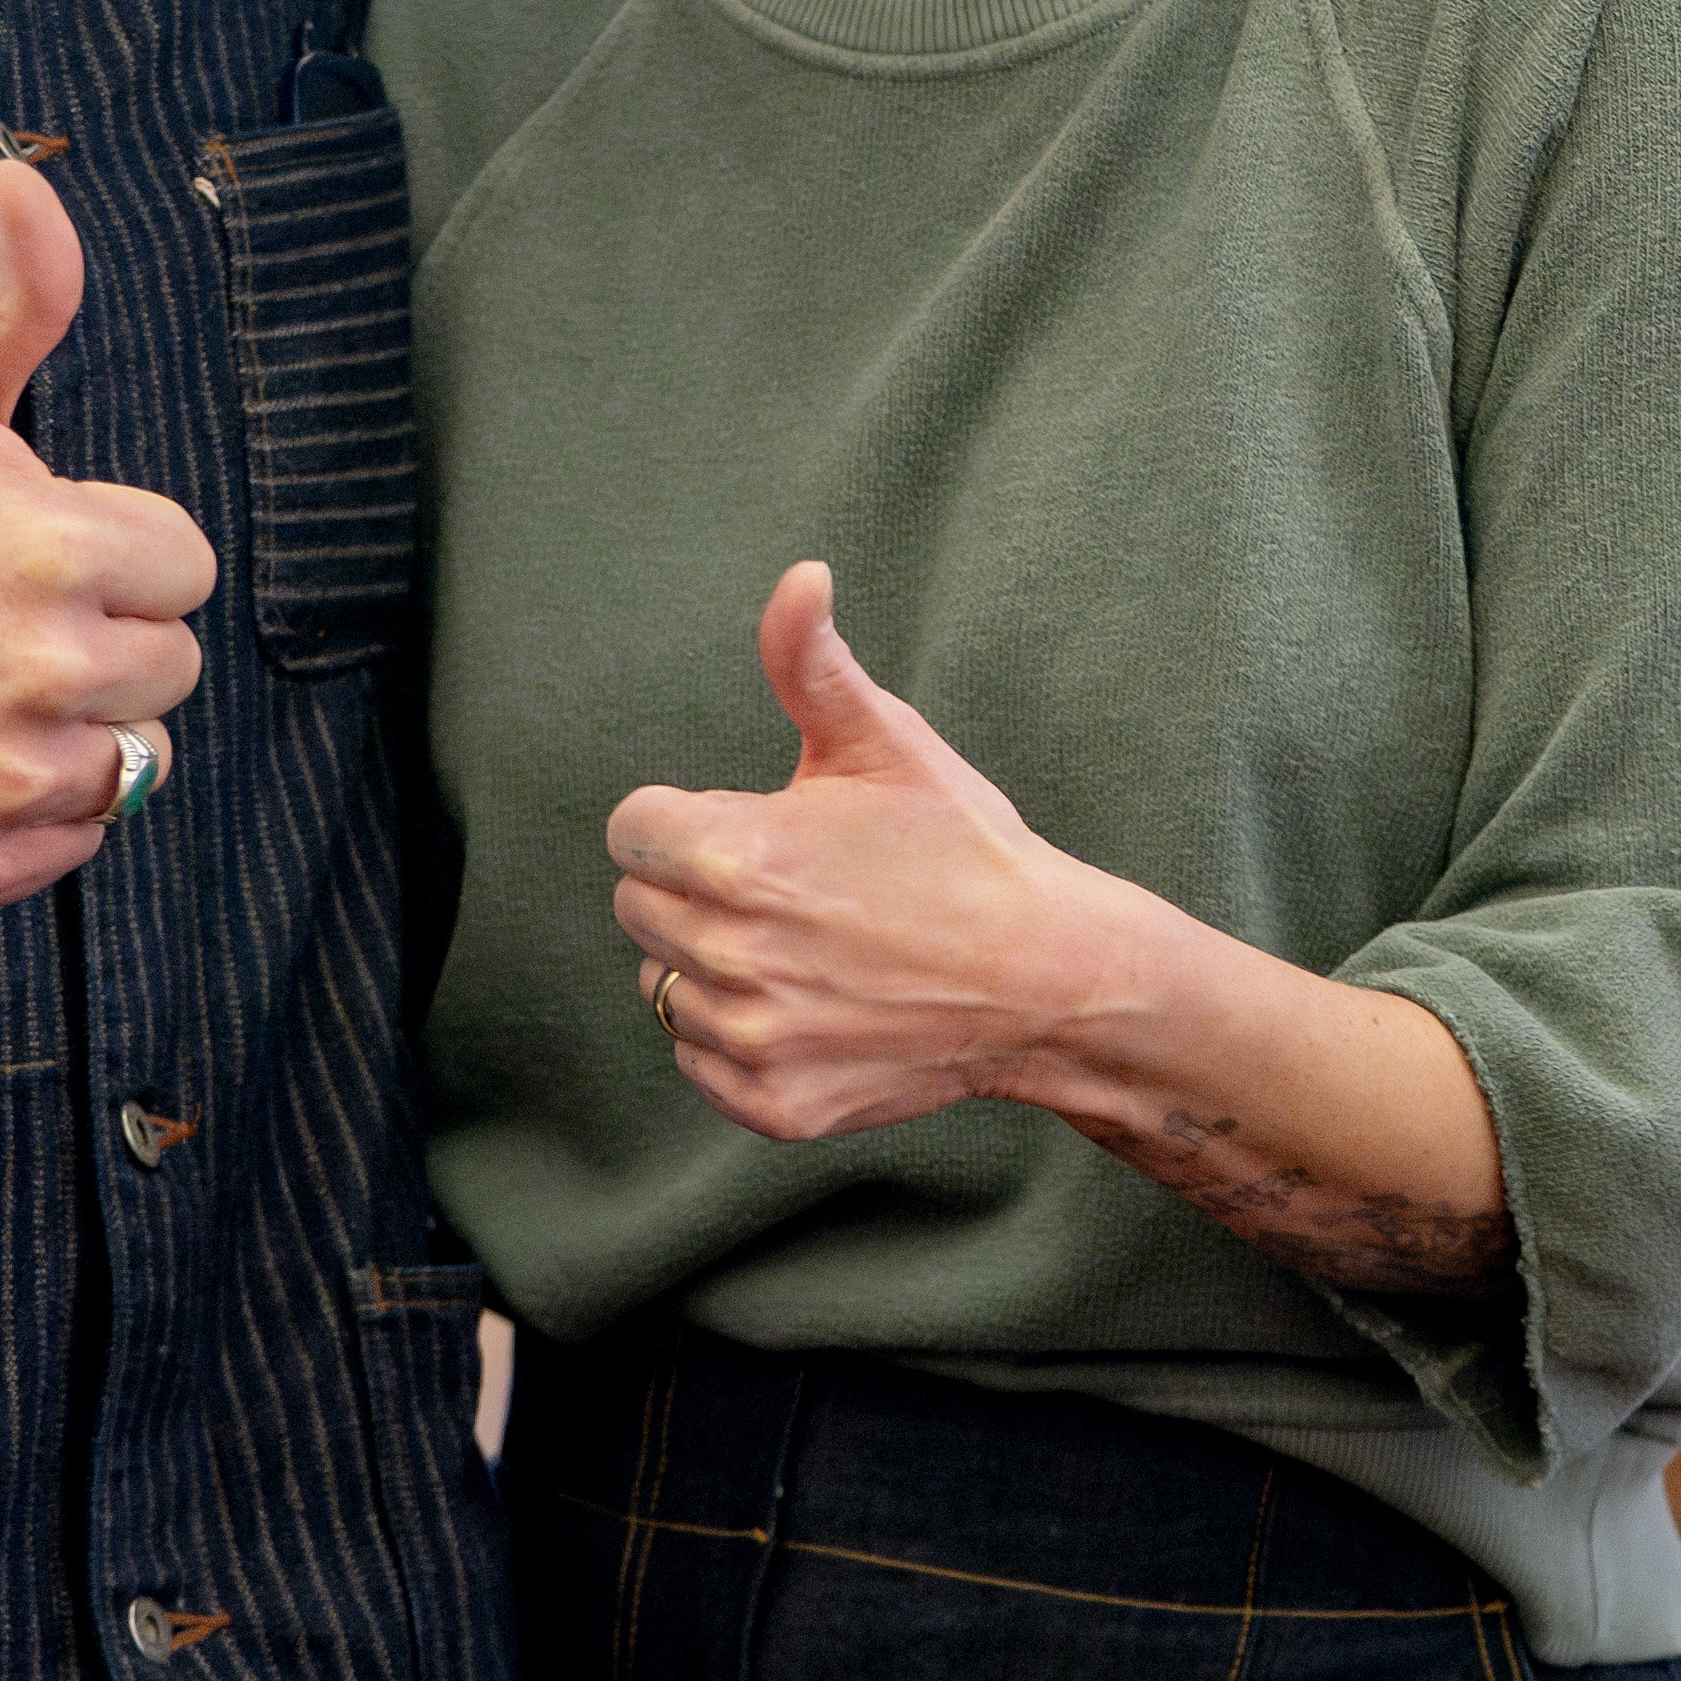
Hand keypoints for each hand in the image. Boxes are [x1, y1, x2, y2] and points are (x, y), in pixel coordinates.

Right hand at [0, 159, 206, 912]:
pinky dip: (35, 810)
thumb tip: (25, 174)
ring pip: (137, 759)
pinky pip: (81, 839)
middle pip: (171, 663)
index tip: (39, 552)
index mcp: (58, 550)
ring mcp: (11, 777)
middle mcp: (48, 670)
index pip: (186, 565)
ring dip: (78, 728)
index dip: (120, 553)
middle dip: (103, 638)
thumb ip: (14, 292)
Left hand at [608, 563, 1145, 1144]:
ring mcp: (753, 1039)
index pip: (633, 832)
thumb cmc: (965, 850)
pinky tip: (809, 1005)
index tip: (754, 828)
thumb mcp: (887, 741)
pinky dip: (736, 1037)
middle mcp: (732, 955)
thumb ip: (809, 660)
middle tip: (790, 886)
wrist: (1048, 978)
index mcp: (738, 858)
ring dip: (713, 964)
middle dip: (695, 887)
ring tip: (806, 946)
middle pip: (640, 907)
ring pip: (664, 986)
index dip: (687, 820)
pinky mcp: (774, 1105)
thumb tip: (798, 575)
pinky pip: (698, 1060)